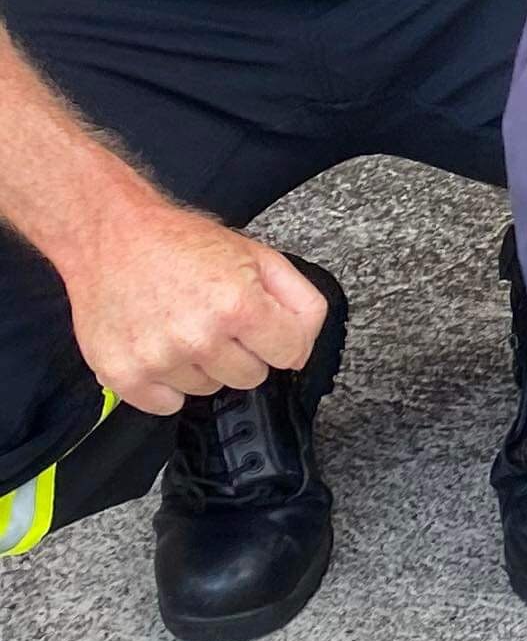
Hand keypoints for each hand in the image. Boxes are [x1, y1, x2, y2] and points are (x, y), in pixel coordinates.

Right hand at [60, 206, 327, 415]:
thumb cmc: (180, 243)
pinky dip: (165, 383)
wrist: (108, 234)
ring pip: (208, 389)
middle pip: (250, 377)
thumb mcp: (256, 254)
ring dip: (200, 364)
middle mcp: (198, 337)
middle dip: (240, 350)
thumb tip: (304, 346)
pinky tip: (158, 347)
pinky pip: (167, 405)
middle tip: (213, 318)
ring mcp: (158, 359)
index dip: (281, 337)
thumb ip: (299, 299)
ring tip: (179, 324)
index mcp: (237, 305)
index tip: (262, 326)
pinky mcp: (122, 375)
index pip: (291, 354)